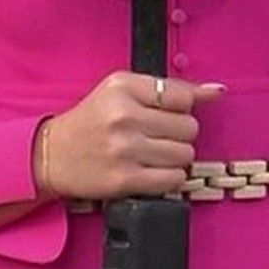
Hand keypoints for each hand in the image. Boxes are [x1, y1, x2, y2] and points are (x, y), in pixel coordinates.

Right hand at [35, 71, 224, 201]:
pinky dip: (170, 177)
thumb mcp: (122, 90)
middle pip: (189, 127)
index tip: (167, 114)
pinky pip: (174, 180)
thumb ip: (170, 88)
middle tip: (158, 136)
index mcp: (123, 87)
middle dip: (180, 133)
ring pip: (185, 155)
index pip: (183, 97)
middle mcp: (124, 116)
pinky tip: (152, 170)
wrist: (51, 155)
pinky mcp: (124, 180)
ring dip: (176, 157)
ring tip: (154, 153)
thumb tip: (217, 90)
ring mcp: (124, 150)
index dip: (181, 108)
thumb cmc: (91, 120)